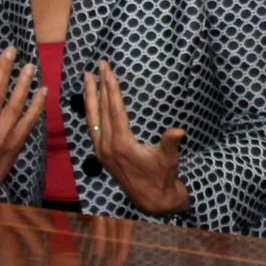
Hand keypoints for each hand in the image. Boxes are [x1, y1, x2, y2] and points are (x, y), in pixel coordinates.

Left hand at [82, 60, 189, 215]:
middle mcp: (107, 146)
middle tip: (97, 66)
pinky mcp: (102, 154)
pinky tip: (91, 105)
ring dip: (90, 98)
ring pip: (92, 119)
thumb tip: (179, 131)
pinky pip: (92, 128)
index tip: (108, 71)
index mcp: (122, 144)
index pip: (114, 110)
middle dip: (98, 87)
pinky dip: (91, 113)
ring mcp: (102, 151)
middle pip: (100, 110)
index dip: (111, 89)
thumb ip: (171, 143)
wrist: (151, 200)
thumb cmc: (163, 177)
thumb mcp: (170, 159)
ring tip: (87, 79)